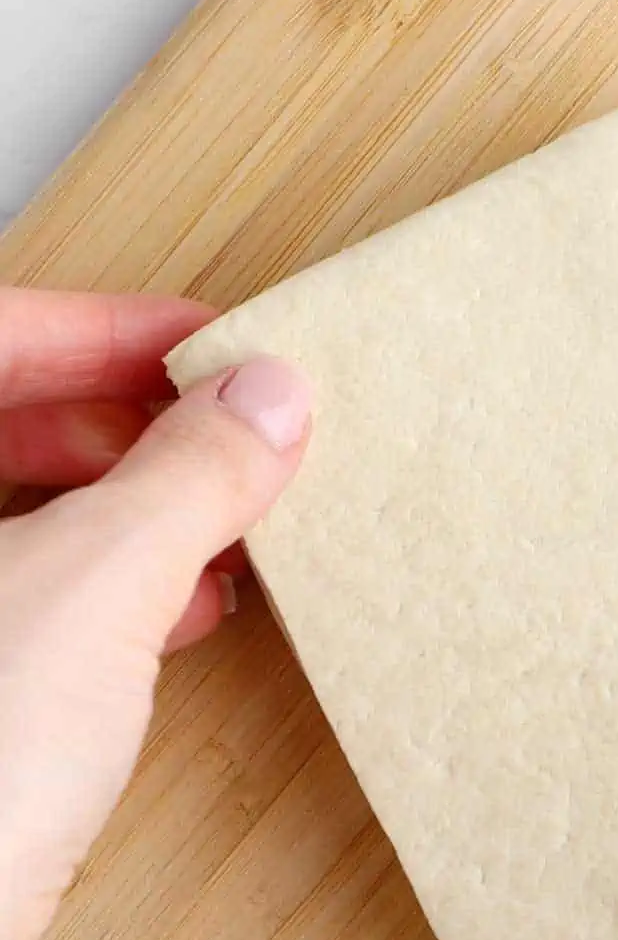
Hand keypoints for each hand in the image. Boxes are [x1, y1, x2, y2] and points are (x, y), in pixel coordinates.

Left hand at [0, 288, 310, 939]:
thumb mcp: (96, 585)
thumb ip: (187, 476)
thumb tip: (268, 401)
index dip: (108, 328)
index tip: (216, 344)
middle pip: (0, 424)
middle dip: (128, 426)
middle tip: (234, 431)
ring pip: (18, 519)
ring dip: (130, 511)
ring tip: (230, 519)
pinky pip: (28, 603)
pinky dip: (108, 592)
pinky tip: (188, 611)